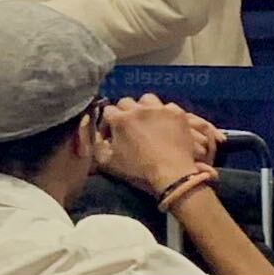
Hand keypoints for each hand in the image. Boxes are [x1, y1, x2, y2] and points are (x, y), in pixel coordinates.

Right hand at [97, 96, 211, 196]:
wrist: (172, 175)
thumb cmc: (138, 171)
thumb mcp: (108, 163)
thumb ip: (96, 146)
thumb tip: (97, 135)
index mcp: (120, 120)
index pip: (107, 110)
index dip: (107, 122)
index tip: (111, 134)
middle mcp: (139, 109)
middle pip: (126, 102)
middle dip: (124, 112)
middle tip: (128, 127)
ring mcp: (160, 109)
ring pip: (147, 99)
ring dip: (143, 108)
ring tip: (147, 121)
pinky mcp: (177, 114)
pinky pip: (168, 106)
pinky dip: (164, 113)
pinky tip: (165, 124)